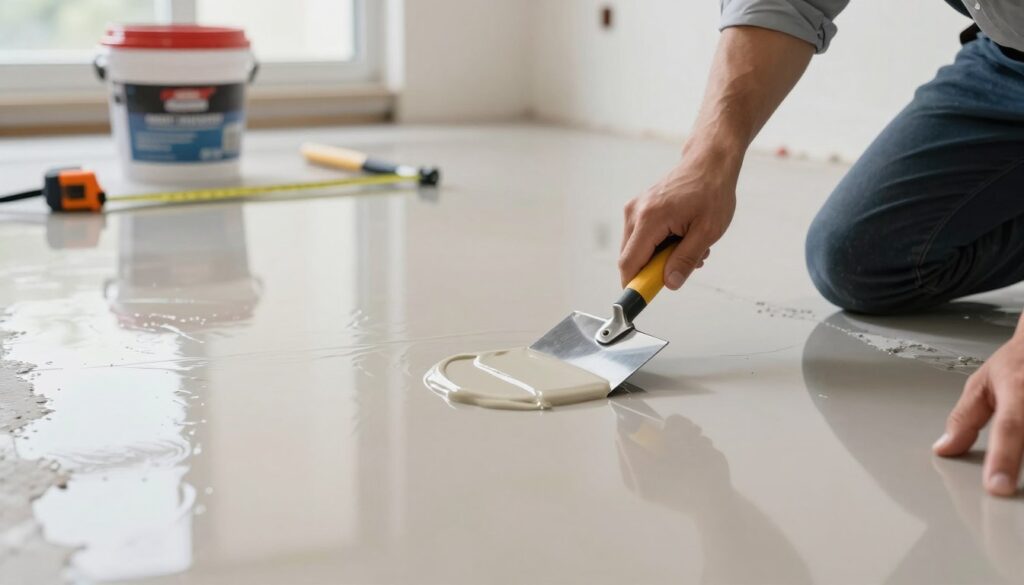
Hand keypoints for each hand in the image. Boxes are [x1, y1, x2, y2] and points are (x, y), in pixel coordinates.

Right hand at [618, 146, 738, 288]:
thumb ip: (685, 259)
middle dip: (654, 270)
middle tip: (682, 266)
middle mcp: (635, 213)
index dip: (633, 286)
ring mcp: (635, 209)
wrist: (709, 162)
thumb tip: (669, 283)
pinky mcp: (639, 209)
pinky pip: (642, 238)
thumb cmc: (711, 190)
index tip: (640, 301)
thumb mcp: (707, 231)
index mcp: (650, 218)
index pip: (630, 263)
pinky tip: (680, 237)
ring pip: (637, 250)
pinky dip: (659, 245)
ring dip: (660, 257)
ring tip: (688, 245)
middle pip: (631, 259)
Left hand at [934, 334, 1023, 496]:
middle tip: (1003, 483)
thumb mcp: (983, 384)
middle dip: (1015, 461)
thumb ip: (964, 419)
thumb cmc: (1019, 362)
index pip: (1010, 427)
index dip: (1004, 458)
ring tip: (1014, 464)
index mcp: (1019, 390)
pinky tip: (1023, 457)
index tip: (997, 486)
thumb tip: (945, 450)